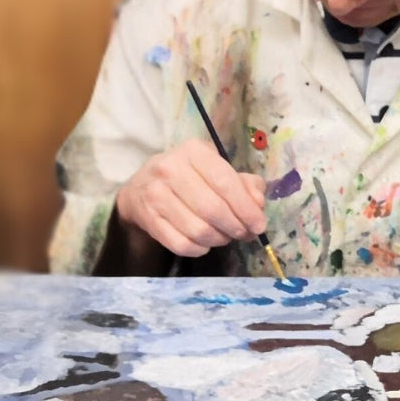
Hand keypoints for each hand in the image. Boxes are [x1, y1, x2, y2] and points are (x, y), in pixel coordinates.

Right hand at [115, 138, 266, 257]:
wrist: (141, 188)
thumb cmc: (189, 177)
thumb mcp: (217, 169)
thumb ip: (244, 183)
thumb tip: (258, 204)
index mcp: (193, 151)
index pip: (226, 183)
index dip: (246, 208)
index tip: (259, 225)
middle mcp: (171, 169)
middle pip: (213, 209)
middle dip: (235, 227)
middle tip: (244, 234)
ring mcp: (155, 194)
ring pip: (198, 230)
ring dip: (219, 239)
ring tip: (225, 237)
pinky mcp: (147, 218)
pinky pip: (181, 244)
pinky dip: (199, 249)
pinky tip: (205, 243)